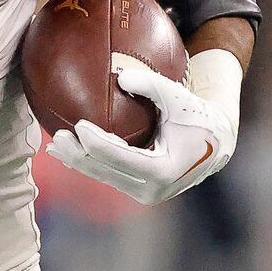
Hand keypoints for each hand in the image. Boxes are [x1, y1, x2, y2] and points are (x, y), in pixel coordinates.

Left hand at [45, 54, 237, 205]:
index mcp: (163, 170)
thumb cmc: (198, 117)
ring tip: (54, 147)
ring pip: (104, 177)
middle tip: (58, 138)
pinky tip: (69, 152)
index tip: (78, 125)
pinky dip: (90, 163)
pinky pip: (109, 175)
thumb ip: (153, 86)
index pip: (121, 158)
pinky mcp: (139, 189)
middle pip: (106, 173)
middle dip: (79, 157)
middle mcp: (152, 189)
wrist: (217, 144)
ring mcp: (145, 193)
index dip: (96, 144)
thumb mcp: (180, 99)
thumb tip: (121, 77)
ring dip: (78, 162)